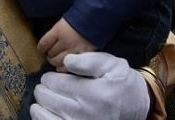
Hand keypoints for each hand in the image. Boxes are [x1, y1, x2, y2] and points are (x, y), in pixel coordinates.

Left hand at [30, 52, 148, 119]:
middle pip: (47, 98)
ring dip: (40, 104)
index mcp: (94, 93)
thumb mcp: (111, 65)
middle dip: (44, 89)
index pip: (56, 83)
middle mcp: (85, 113)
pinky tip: (44, 111)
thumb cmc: (120, 83)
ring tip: (46, 98)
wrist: (134, 107)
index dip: (49, 77)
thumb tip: (66, 60)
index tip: (53, 77)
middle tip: (49, 86)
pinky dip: (42, 117)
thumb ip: (89, 61)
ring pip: (43, 114)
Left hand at [37, 18, 95, 68]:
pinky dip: (63, 68)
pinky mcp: (81, 56)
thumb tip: (49, 42)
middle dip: (49, 54)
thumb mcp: (64, 22)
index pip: (44, 43)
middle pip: (51, 53)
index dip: (41, 47)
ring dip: (54, 61)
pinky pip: (68, 66)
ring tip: (55, 60)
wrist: (96, 20)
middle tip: (50, 54)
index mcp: (58, 31)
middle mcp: (64, 41)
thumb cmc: (79, 18)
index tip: (42, 49)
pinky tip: (61, 66)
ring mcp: (73, 50)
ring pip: (57, 61)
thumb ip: (57, 32)